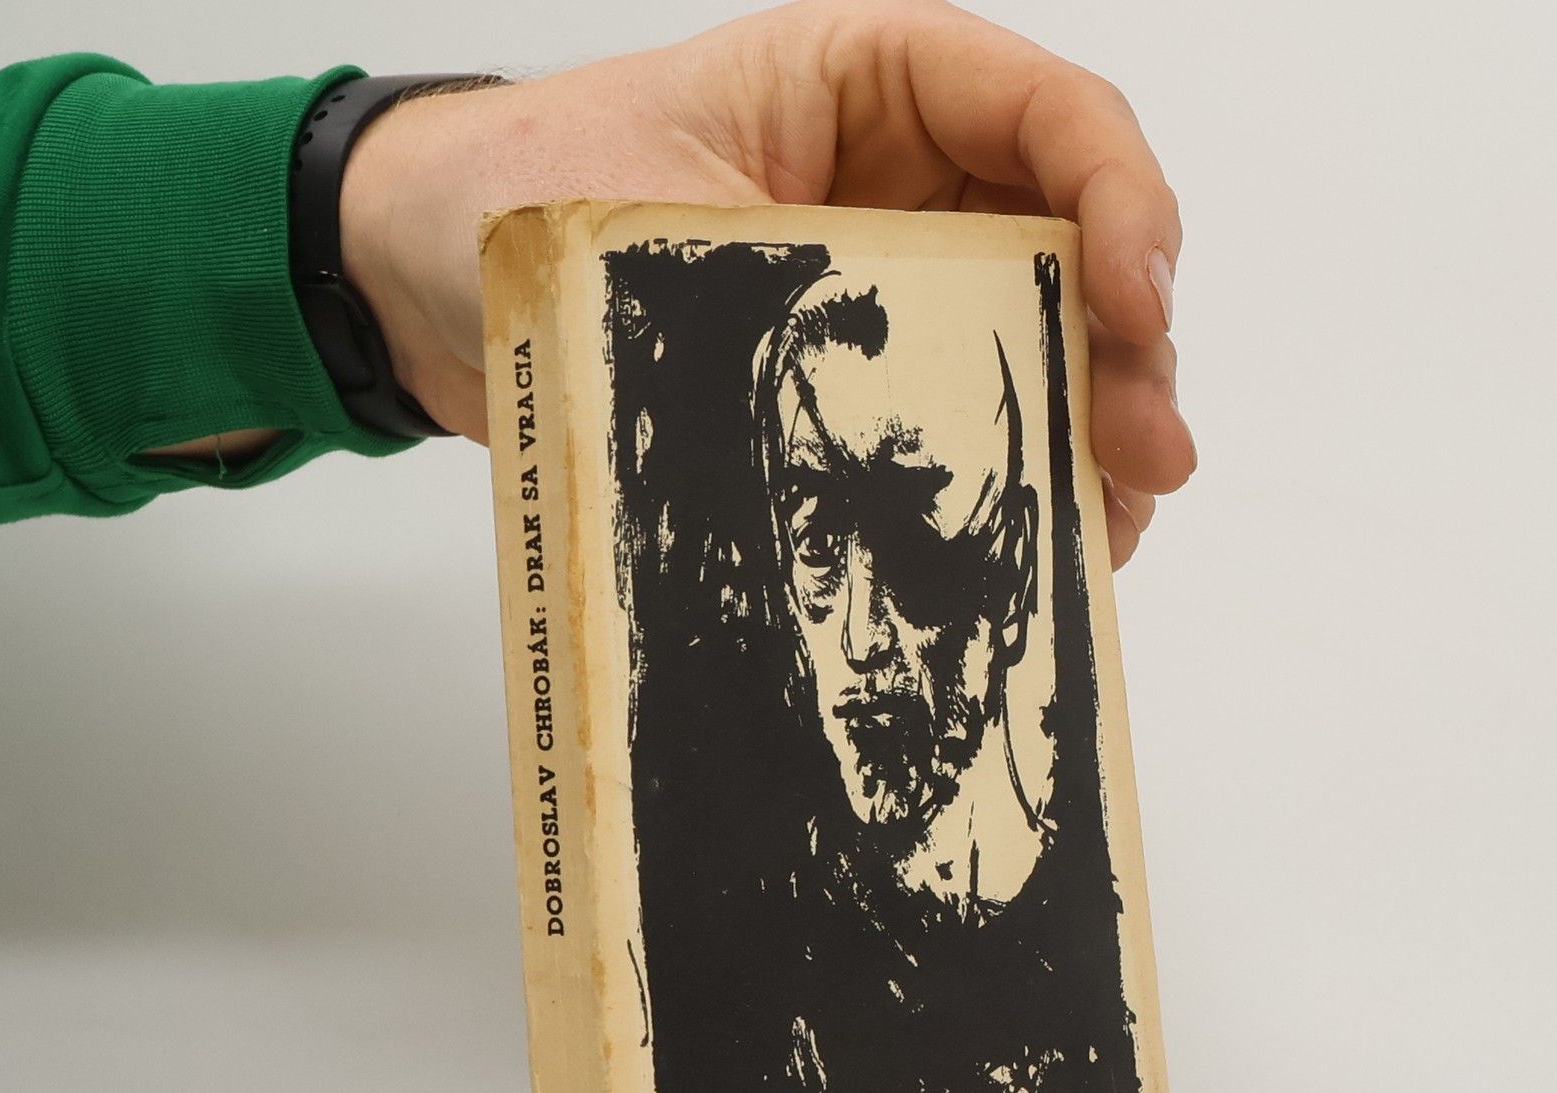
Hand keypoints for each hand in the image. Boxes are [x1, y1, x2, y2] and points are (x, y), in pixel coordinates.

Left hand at [341, 0, 1194, 565]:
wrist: (409, 276)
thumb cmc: (505, 197)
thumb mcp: (644, 219)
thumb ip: (773, 288)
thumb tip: (898, 422)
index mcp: (865, 81)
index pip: (1045, 113)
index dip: (1120, 202)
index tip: (1131, 304)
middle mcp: (901, 181)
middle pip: (1070, 245)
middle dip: (1125, 351)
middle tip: (1148, 461)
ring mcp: (887, 285)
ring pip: (1036, 344)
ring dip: (1086, 435)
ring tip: (1110, 531)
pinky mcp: (854, 378)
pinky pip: (963, 421)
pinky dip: (1011, 484)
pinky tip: (1040, 547)